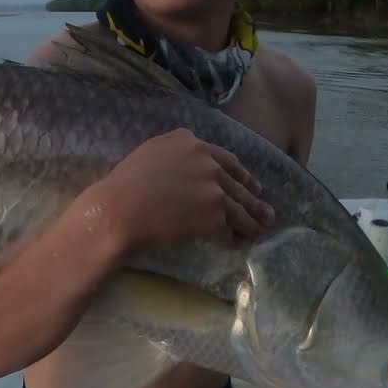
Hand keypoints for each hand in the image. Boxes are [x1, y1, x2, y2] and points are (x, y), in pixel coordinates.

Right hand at [94, 128, 274, 251]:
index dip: (244, 176)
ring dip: (252, 223)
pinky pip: (229, 230)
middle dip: (255, 201)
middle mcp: (208, 163)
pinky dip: (234, 240)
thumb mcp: (152, 150)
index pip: (228, 160)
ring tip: (260, 231)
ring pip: (240, 209)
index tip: (253, 186)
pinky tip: (237, 244)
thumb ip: (176, 151)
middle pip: (239, 185)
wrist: (121, 208)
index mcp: (192, 143)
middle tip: (266, 213)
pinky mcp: (213, 216)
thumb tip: (189, 160)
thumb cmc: (125, 182)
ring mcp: (214, 190)